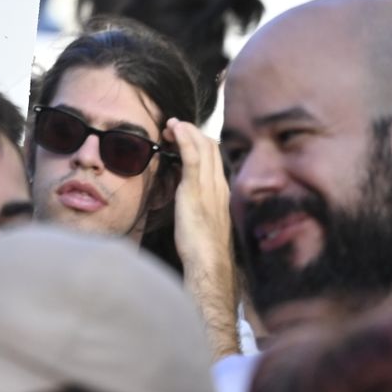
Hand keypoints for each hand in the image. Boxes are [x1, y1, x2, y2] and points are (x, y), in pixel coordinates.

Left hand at [164, 118, 241, 358]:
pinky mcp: (197, 190)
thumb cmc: (203, 253)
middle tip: (172, 126)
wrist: (209, 267)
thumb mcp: (202, 226)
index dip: (199, 143)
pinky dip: (185, 137)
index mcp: (221, 194)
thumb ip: (198, 211)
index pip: (214, 159)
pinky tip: (174, 128)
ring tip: (170, 124)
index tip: (183, 137)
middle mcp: (219, 186)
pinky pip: (193, 156)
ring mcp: (209, 187)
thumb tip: (187, 205)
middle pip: (211, 148)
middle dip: (192, 132)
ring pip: (204, 147)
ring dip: (187, 130)